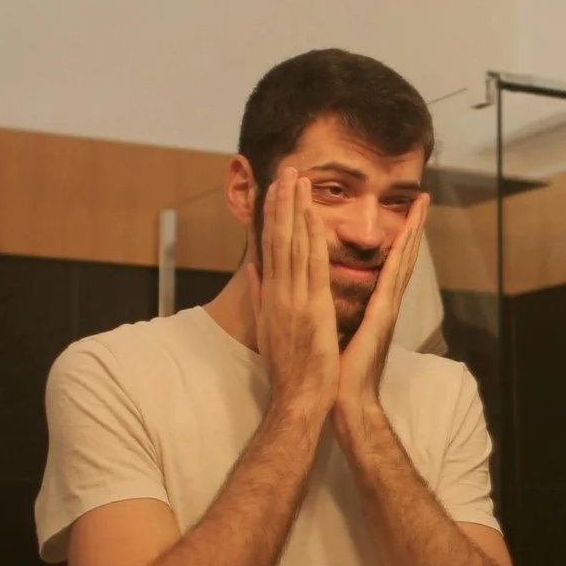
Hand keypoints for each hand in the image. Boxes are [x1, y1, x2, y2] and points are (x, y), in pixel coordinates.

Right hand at [255, 170, 338, 418]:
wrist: (298, 396)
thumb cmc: (289, 368)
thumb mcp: (268, 326)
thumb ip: (260, 296)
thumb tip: (252, 269)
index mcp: (270, 295)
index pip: (269, 246)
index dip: (271, 214)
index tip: (273, 189)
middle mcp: (278, 291)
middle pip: (277, 237)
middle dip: (281, 202)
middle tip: (285, 169)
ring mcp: (293, 298)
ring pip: (291, 245)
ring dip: (294, 210)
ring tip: (296, 179)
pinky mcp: (312, 308)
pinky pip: (311, 267)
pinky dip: (311, 240)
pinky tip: (312, 216)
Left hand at [333, 194, 428, 441]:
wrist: (344, 400)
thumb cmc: (337, 371)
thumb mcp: (334, 330)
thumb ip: (335, 308)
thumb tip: (323, 294)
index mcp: (374, 305)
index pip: (388, 263)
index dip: (397, 236)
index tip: (404, 212)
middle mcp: (386, 302)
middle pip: (402, 255)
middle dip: (413, 225)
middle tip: (422, 196)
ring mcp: (388, 308)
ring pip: (403, 260)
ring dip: (413, 230)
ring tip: (422, 205)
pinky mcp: (383, 315)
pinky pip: (391, 277)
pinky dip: (399, 254)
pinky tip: (404, 236)